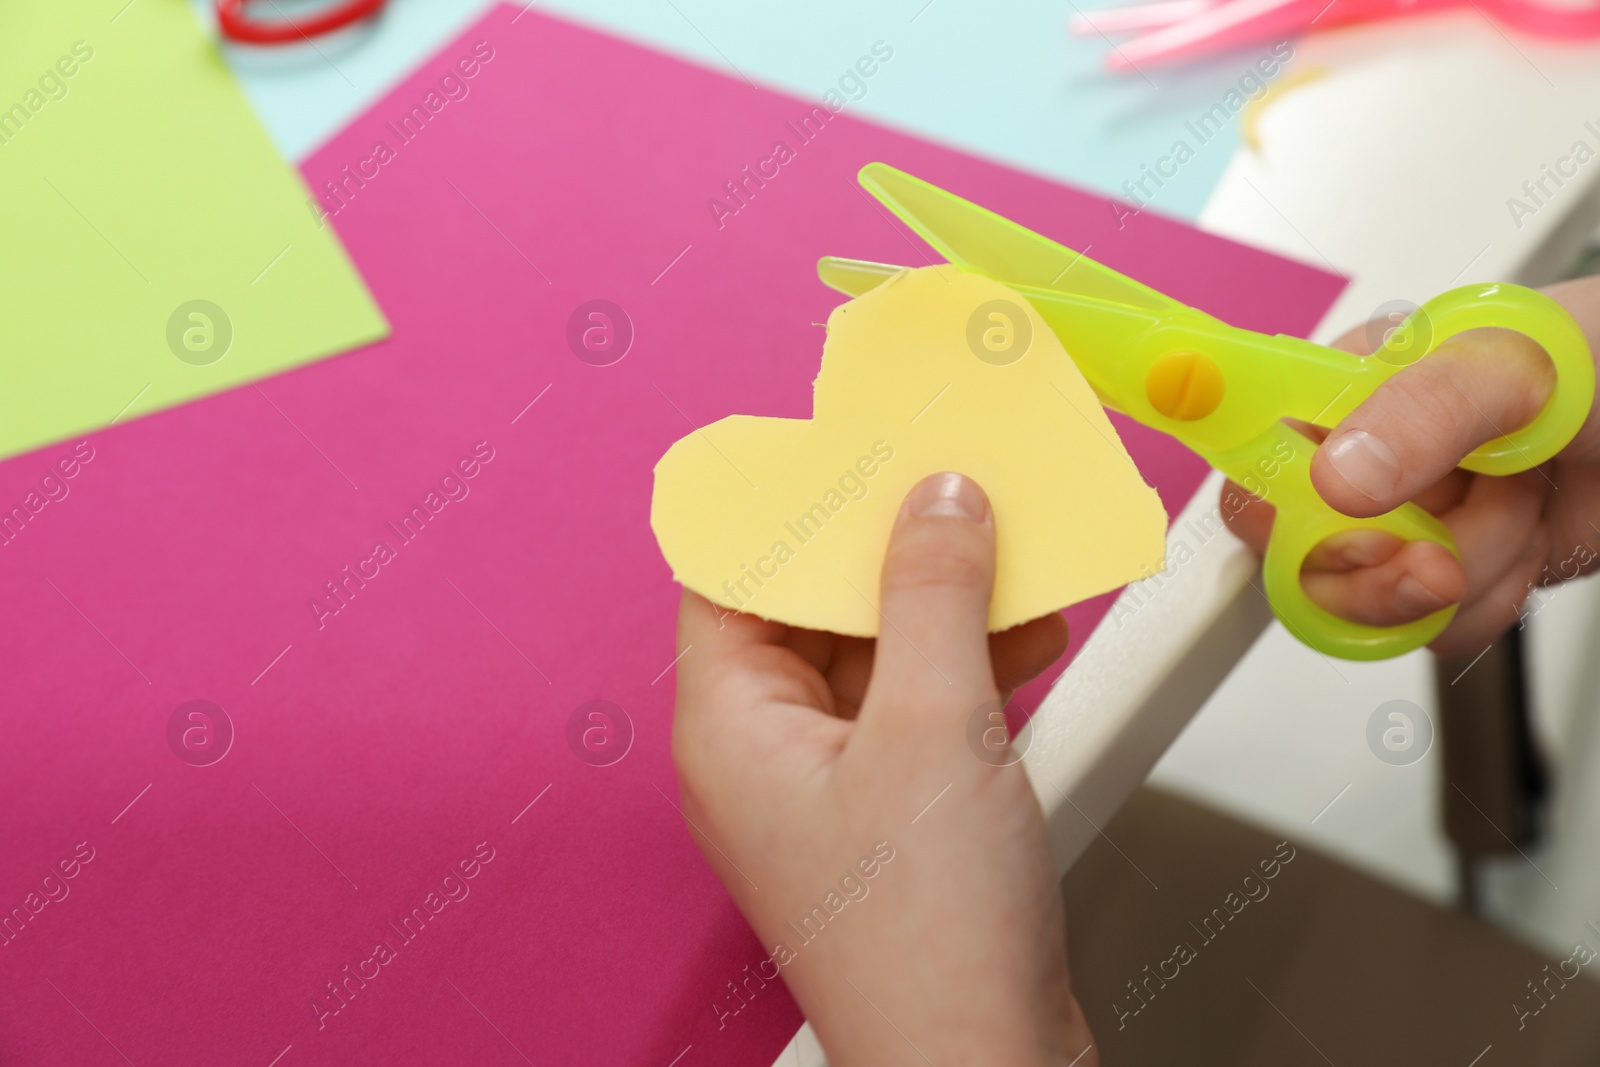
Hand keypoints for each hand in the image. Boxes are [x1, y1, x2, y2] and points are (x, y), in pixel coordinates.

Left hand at [671, 472, 1096, 1065]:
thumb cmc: (927, 944)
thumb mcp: (934, 725)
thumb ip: (931, 592)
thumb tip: (934, 500)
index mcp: (730, 726)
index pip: (731, 573)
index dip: (786, 507)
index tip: (846, 449)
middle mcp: (765, 754)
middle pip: (809, 607)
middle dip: (887, 549)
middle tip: (952, 487)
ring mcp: (829, 788)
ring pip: (873, 655)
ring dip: (942, 604)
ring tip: (1013, 555)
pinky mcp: (891, 817)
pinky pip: (916, 707)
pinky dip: (968, 666)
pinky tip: (1028, 637)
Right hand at [1223, 276, 1599, 656]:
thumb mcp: (1515, 365)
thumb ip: (1425, 411)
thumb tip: (1337, 475)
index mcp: (1345, 390)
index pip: (1252, 462)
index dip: (1280, 514)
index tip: (1336, 523)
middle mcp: (1358, 461)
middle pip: (1299, 559)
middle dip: (1386, 568)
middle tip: (1440, 550)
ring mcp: (1402, 523)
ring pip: (1372, 605)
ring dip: (1469, 572)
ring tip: (1521, 504)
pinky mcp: (1443, 574)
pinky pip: (1427, 631)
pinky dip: (1490, 605)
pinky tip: (1525, 547)